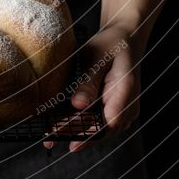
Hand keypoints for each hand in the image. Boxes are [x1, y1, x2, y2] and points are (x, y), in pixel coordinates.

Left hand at [43, 23, 144, 152]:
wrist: (124, 38)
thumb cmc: (110, 44)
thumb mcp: (96, 56)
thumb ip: (88, 82)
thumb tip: (78, 106)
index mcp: (126, 90)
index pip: (109, 122)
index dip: (89, 134)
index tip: (69, 140)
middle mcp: (128, 104)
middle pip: (102, 127)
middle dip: (76, 134)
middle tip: (50, 138)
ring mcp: (123, 107)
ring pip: (99, 125)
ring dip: (76, 130)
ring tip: (50, 134)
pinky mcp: (114, 106)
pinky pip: (98, 118)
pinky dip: (80, 121)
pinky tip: (61, 123)